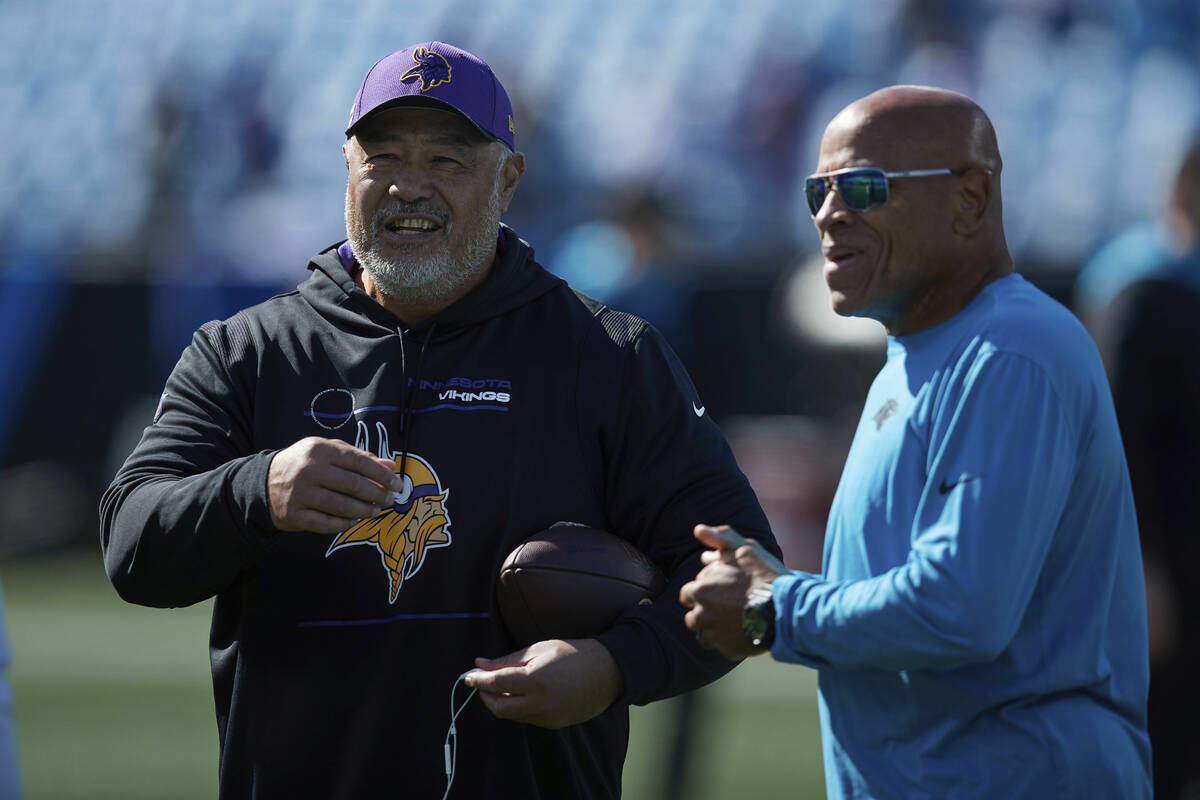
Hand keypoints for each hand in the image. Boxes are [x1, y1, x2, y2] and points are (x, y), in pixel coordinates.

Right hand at [267, 437, 402, 532]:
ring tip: (376, 511)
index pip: (358, 461)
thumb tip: (390, 466)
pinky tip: (354, 520)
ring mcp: (300, 493)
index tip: (397, 484)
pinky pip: (325, 523)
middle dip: (376, 494)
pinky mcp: (294, 514)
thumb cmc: (305, 464)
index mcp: (320, 449)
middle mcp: (309, 470)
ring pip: (341, 506)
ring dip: (364, 510)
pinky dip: (343, 523)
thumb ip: (359, 457)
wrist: (265, 481)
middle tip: (389, 500)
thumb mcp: (329, 452)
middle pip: (352, 485)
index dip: (381, 474)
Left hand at [464, 638, 623, 728]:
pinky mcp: (554, 725)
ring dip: (502, 702)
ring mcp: (548, 718)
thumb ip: (508, 660)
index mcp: (535, 680)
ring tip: (504, 686)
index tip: (469, 675)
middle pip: (499, 709)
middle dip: (486, 697)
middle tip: (483, 683)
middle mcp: (540, 703)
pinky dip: (519, 707)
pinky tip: (523, 694)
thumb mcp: (539, 649)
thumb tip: (480, 664)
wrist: (607, 672)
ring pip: (512, 716)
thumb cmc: (572, 654)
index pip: (495, 684)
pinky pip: (528, 718)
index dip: (478, 680)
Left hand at [679, 524, 786, 659]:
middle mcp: (701, 615)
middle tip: (726, 606)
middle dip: (705, 612)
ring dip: (714, 630)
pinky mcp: (729, 651)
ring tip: (733, 621)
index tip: (718, 589)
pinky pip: (723, 648)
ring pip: (705, 636)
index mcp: (700, 590)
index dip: (702, 590)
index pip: (687, 594)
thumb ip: (719, 537)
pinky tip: (744, 632)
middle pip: (693, 617)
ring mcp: (715, 636)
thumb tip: (699, 529)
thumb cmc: (763, 575)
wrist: (786, 607)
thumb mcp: (743, 548)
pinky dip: (730, 642)